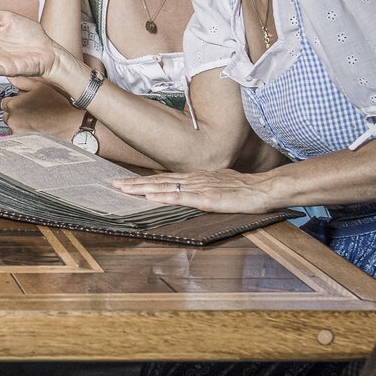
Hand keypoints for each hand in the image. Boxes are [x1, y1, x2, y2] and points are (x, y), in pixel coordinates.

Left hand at [110, 169, 280, 213]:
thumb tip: (186, 191)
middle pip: (158, 180)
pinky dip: (164, 196)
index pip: (163, 178)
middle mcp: (193, 179)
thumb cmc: (244, 189)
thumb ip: (201, 188)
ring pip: (164, 187)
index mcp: (195, 177)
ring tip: (123, 190)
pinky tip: (150, 197)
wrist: (263, 189)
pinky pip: (181, 197)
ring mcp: (199, 187)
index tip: (125, 182)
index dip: (143, 180)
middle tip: (113, 185)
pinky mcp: (207, 198)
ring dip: (142, 188)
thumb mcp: (218, 185)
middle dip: (134, 183)